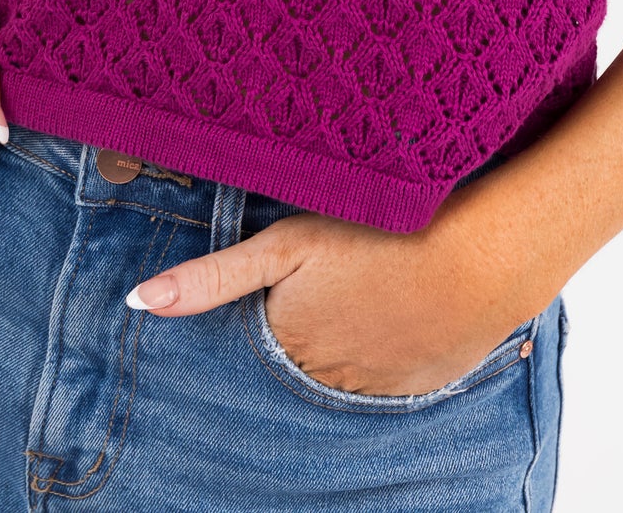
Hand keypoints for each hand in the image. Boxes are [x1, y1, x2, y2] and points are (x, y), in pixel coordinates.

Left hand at [124, 178, 534, 397]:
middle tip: (340, 280)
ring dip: (352, 338)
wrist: (483, 258)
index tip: (291, 280)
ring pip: (347, 368)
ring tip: (374, 290)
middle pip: (302, 355)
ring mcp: (377, 387)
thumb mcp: (287, 243)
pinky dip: (393, 348)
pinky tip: (407, 310)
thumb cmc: (382, 235)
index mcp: (289, 339)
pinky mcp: (423, 385)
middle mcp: (326, 377)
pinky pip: (393, 377)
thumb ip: (214, 277)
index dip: (273, 304)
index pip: (260, 337)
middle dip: (309, 326)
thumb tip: (139, 302)